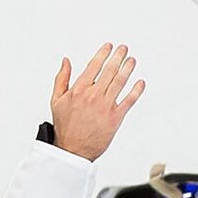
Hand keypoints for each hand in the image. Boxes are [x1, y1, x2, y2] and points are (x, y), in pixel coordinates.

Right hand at [47, 44, 143, 160]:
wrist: (72, 150)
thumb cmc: (65, 127)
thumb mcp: (56, 100)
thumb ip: (61, 78)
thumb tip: (66, 61)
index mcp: (79, 90)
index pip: (94, 66)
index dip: (103, 54)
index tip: (109, 47)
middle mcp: (93, 96)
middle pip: (109, 71)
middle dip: (118, 57)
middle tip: (124, 49)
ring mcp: (105, 106)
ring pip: (120, 82)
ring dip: (128, 69)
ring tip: (132, 61)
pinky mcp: (115, 118)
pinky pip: (129, 101)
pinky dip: (136, 90)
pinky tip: (140, 83)